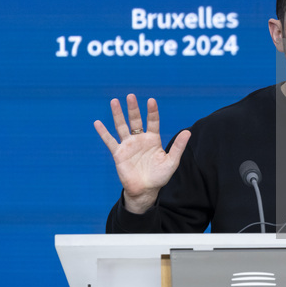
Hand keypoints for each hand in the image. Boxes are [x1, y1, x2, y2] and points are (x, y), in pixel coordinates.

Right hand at [94, 94, 190, 213]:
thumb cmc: (160, 176)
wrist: (145, 190)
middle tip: (131, 96)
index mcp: (153, 139)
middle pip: (135, 120)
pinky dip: (103, 132)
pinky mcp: (118, 153)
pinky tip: (97, 123)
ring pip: (121, 126)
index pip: (152, 121)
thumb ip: (178, 146)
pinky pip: (109, 141)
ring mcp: (128, 145)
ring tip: (114, 101)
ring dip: (118, 115)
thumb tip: (188, 132)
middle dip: (133, 109)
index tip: (151, 100)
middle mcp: (140, 139)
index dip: (152, 111)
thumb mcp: (172, 161)